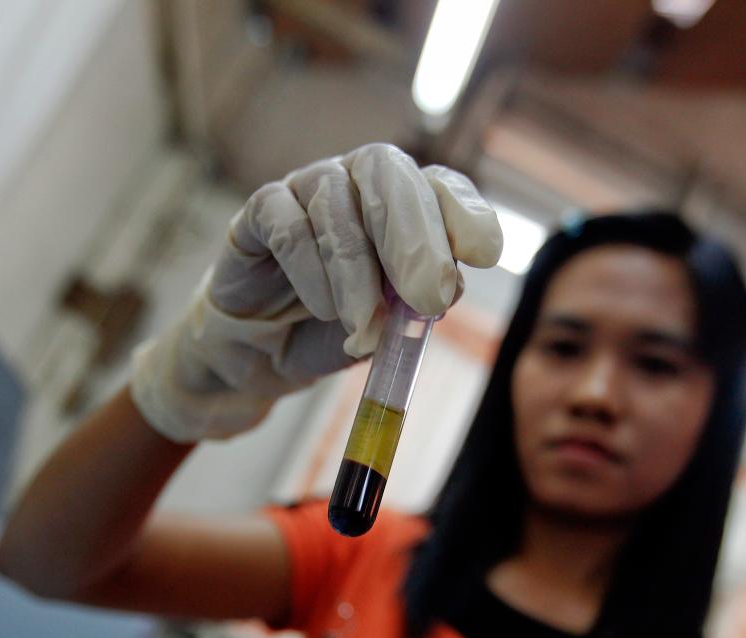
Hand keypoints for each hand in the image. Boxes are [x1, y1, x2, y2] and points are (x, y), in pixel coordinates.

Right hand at [130, 143, 502, 441]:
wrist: (267, 353)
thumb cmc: (338, 327)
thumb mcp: (392, 324)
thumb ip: (420, 302)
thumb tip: (447, 287)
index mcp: (406, 202)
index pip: (442, 187)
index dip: (465, 214)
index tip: (484, 255)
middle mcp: (360, 180)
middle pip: (389, 177)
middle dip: (415, 239)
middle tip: (430, 297)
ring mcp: (308, 187)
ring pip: (335, 204)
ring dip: (356, 270)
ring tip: (364, 324)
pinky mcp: (261, 210)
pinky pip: (286, 224)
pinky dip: (309, 271)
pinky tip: (323, 310)